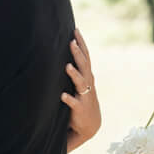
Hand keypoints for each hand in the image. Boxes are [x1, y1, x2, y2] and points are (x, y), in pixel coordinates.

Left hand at [60, 30, 100, 151]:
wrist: (90, 124)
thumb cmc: (82, 98)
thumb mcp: (80, 81)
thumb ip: (76, 67)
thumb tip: (66, 50)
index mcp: (87, 75)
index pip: (86, 56)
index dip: (81, 43)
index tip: (76, 30)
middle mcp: (88, 83)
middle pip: (84, 65)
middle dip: (78, 53)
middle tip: (71, 42)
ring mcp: (84, 95)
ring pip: (80, 82)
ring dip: (74, 74)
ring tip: (67, 66)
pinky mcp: (80, 108)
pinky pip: (74, 103)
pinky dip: (69, 99)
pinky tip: (63, 95)